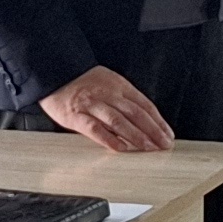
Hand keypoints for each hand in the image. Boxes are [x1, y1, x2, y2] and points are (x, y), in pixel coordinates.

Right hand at [39, 65, 175, 153]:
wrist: (54, 73)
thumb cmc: (82, 81)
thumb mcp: (109, 82)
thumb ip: (125, 99)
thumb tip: (145, 120)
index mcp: (119, 85)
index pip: (144, 104)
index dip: (158, 121)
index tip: (167, 134)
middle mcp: (108, 94)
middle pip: (136, 113)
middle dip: (153, 130)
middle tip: (164, 144)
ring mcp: (92, 105)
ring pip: (119, 121)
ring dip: (136, 136)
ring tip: (148, 148)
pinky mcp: (76, 116)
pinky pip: (95, 129)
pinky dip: (110, 140)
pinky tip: (121, 148)